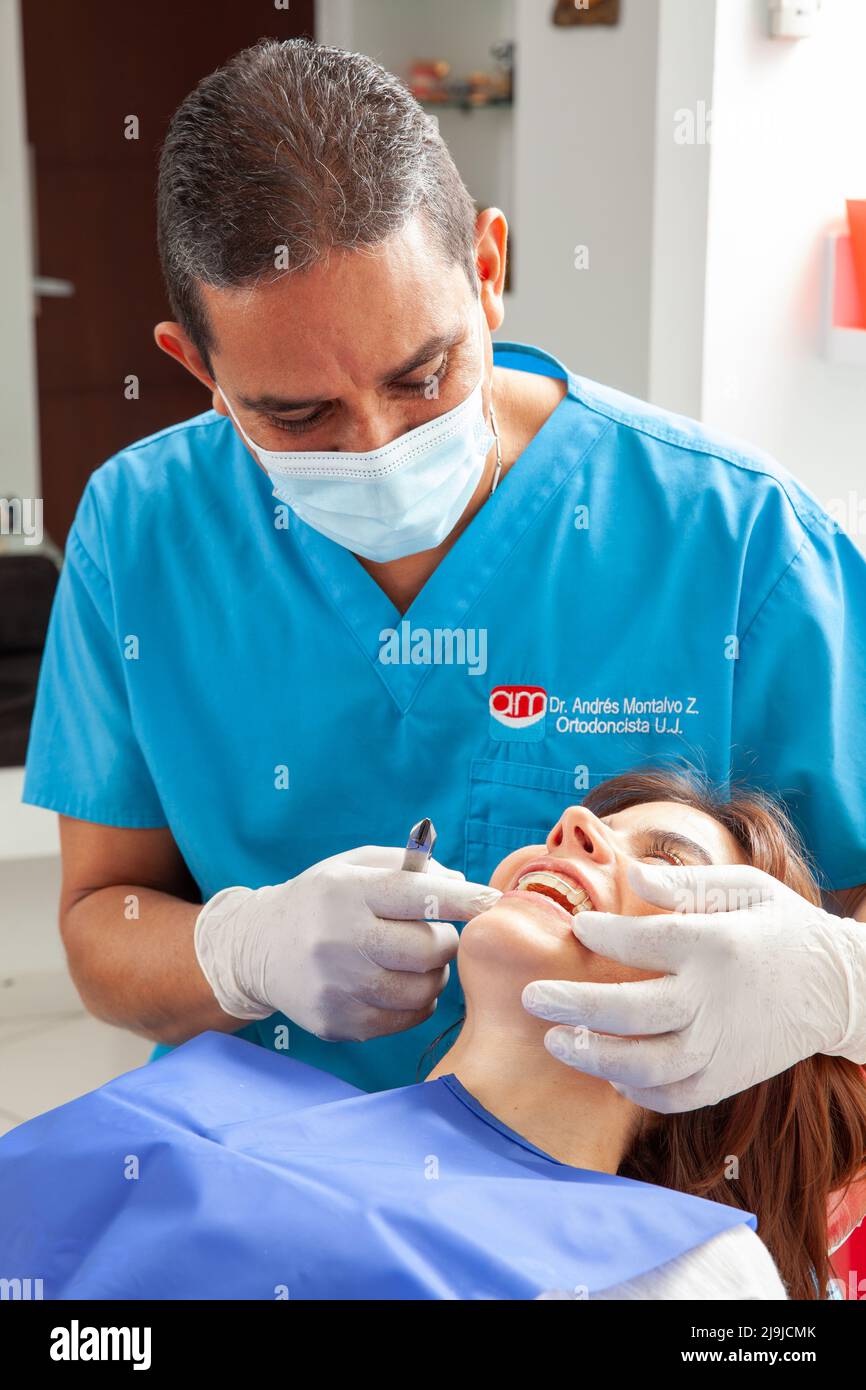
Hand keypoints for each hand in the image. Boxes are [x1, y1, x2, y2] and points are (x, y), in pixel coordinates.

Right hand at [194, 845, 499, 1040]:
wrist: (256, 948)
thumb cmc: (321, 901)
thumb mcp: (352, 867)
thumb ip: (409, 867)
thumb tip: (463, 883)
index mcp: (346, 891)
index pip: (418, 895)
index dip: (462, 899)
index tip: (493, 901)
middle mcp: (338, 939)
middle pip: (428, 949)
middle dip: (444, 942)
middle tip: (434, 936)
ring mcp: (336, 987)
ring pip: (423, 989)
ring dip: (433, 975)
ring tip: (412, 961)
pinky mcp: (336, 1024)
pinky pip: (405, 1019)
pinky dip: (413, 1002)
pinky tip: (395, 984)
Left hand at [522, 861, 865, 1112]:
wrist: (837, 986)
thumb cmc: (779, 927)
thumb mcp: (745, 886)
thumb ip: (685, 883)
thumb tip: (630, 874)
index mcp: (717, 944)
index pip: (647, 943)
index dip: (604, 936)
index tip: (576, 929)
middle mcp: (715, 1000)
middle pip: (634, 1012)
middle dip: (575, 1006)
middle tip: (532, 998)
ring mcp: (721, 1046)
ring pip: (648, 1065)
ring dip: (595, 1057)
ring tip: (556, 1041)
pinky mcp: (727, 1079)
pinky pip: (673, 1096)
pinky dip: (637, 1091)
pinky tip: (607, 1073)